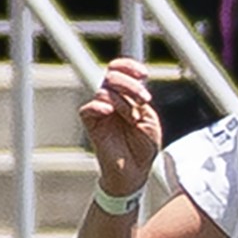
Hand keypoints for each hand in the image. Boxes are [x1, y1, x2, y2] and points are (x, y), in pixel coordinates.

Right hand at [82, 60, 164, 194]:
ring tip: (132, 118)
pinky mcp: (91, 123)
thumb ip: (138, 103)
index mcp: (127, 96)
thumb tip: (122, 91)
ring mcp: (101, 110)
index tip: (143, 73)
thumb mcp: (149, 120)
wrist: (135, 170)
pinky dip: (99, 106)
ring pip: (104, 90)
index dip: (129, 66)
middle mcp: (112, 99)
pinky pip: (88, 108)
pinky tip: (109, 111)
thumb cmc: (143, 146)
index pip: (120, 71)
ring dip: (122, 101)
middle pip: (112, 76)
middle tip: (144, 99)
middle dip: (130, 84)